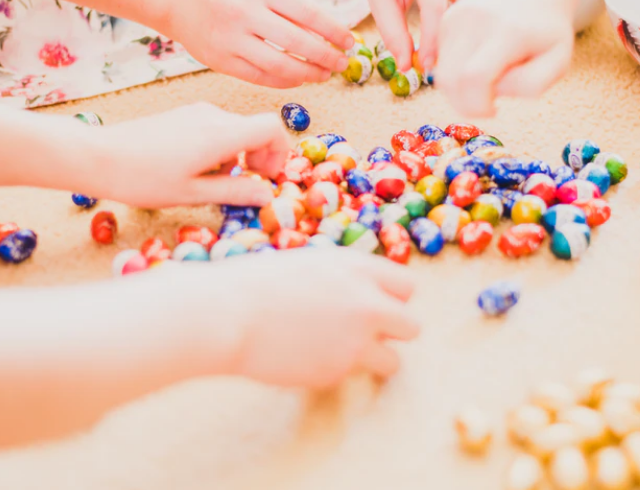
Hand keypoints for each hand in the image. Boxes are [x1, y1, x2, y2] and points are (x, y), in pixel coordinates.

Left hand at [85, 103, 290, 208]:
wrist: (98, 156)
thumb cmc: (144, 179)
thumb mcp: (192, 193)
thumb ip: (234, 191)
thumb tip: (267, 195)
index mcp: (221, 133)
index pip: (272, 127)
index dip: (279, 152)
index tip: (264, 176)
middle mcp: (213, 116)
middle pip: (254, 129)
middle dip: (258, 157)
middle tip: (243, 185)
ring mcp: (196, 112)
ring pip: (234, 129)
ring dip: (237, 155)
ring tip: (213, 181)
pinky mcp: (182, 116)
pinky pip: (215, 128)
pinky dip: (219, 148)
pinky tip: (195, 169)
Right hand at [168, 0, 353, 87]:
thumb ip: (291, 4)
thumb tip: (329, 32)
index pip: (308, 13)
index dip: (333, 31)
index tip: (349, 41)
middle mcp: (246, 13)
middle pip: (298, 43)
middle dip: (326, 56)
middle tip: (341, 63)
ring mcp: (232, 40)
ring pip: (281, 65)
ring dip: (308, 73)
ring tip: (324, 75)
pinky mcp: (222, 62)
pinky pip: (261, 77)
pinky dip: (285, 81)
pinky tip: (299, 79)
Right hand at [217, 249, 419, 386]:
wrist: (228, 314)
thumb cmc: (255, 283)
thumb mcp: (308, 265)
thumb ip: (343, 281)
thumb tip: (362, 298)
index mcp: (357, 268)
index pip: (407, 286)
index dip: (391, 299)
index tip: (373, 305)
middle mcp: (366, 303)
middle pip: (412, 326)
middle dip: (392, 332)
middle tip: (364, 335)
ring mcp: (355, 341)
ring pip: (393, 361)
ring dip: (373, 360)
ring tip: (338, 352)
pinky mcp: (337, 371)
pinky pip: (349, 375)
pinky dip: (332, 371)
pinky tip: (302, 357)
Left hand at [345, 0, 478, 72]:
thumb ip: (392, 31)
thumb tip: (407, 66)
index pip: (435, 8)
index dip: (432, 41)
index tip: (427, 67)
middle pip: (466, 5)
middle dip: (458, 37)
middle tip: (446, 67)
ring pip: (475, 5)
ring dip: (466, 31)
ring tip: (452, 59)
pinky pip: (473, 1)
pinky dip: (467, 22)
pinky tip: (458, 43)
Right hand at [435, 0, 573, 116]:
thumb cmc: (548, 31)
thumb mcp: (558, 62)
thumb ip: (532, 84)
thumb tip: (495, 91)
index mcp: (507, 32)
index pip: (475, 77)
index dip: (478, 106)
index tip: (493, 110)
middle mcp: (475, 20)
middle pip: (449, 79)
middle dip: (465, 104)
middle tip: (488, 102)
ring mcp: (456, 17)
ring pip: (440, 74)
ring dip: (460, 90)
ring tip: (486, 81)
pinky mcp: (446, 19)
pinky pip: (441, 62)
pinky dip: (455, 73)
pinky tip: (477, 64)